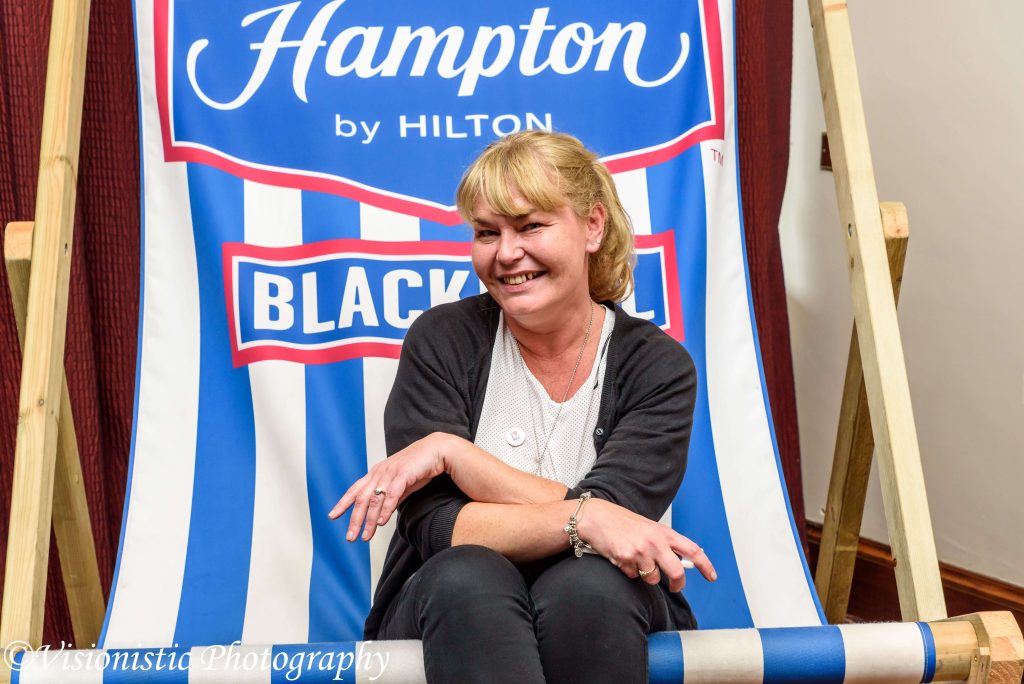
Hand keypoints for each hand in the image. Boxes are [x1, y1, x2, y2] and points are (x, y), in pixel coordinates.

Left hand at [328, 433, 448, 541]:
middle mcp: (380, 472)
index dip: (343, 503)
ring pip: (374, 500)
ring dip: (369, 520)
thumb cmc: (420, 466)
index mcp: (376, 473)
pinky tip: (381, 522)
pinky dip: (385, 509)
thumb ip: (390, 496)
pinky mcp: (403, 474)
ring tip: (366, 536)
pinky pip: (391, 495)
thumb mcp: (400, 483)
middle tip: (350, 537)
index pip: (355, 490)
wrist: (437, 451)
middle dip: (355, 520)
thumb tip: (382, 512)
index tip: (332, 516)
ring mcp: (391, 473)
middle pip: (361, 499)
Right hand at [578, 498, 716, 592]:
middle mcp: (654, 542)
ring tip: (636, 560)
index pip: (692, 550)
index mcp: (664, 532)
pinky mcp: (625, 559)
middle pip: (677, 572)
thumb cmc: (623, 522)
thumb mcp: (649, 528)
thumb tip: (681, 560)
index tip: (711, 576)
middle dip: (677, 584)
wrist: (597, 518)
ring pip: (652, 578)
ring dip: (646, 575)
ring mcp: (640, 551)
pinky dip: (629, 571)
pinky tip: (623, 557)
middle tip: (674, 587)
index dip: (705, 565)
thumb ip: (665, 543)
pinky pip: (633, 576)